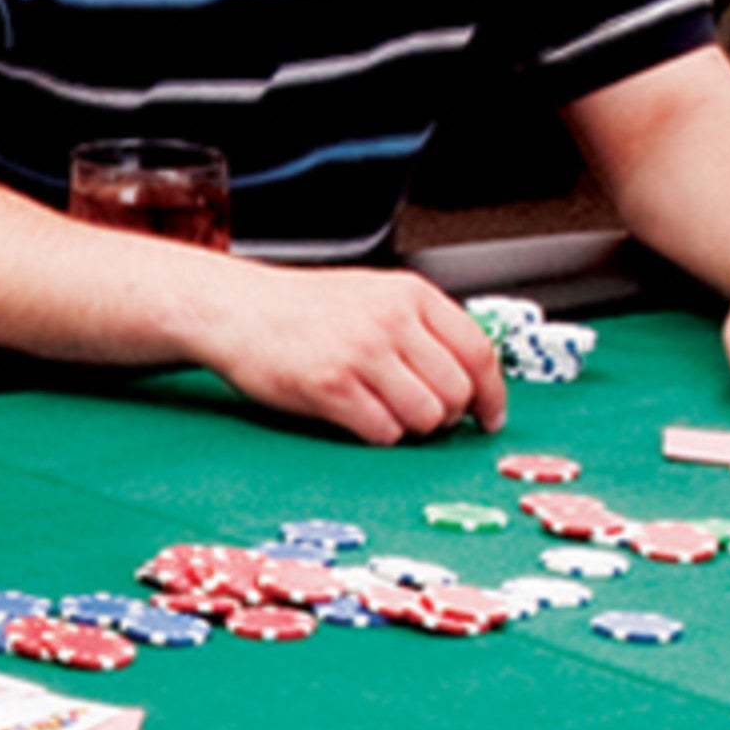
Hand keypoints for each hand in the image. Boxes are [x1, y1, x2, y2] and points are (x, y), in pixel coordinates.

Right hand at [175, 264, 499, 444]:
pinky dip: (378, 434)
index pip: (477, 351)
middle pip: (456, 391)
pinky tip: (358, 416)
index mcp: (409, 294)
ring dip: (412, 427)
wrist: (238, 309)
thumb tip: (469, 377)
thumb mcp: (373, 295)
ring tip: (387, 413)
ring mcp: (360, 354)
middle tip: (426, 417)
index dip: (491, 393)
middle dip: (446, 415)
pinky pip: (383, 431)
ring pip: (425, 416)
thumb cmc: (302, 308)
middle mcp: (390, 320)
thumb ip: (421, 326)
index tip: (488, 416)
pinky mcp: (331, 387)